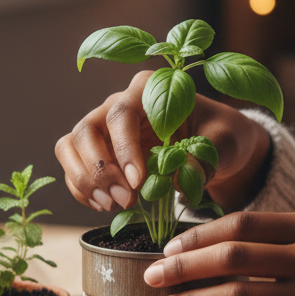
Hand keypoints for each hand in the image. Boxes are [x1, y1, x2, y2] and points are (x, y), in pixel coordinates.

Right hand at [55, 70, 271, 213]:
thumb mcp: (224, 142)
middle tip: (126, 200)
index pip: (121, 113)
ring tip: (113, 205)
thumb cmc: (221, 135)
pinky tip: (106, 206)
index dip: (123, 148)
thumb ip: (204, 156)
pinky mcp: (98, 154)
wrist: (218, 147)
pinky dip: (83, 191)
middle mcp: (118, 104)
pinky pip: (74, 169)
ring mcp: (104, 130)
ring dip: (85, 180)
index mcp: (148, 89)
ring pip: (70, 147)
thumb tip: (178, 176)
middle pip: (86, 130)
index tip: (138, 181)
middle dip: (99, 169)